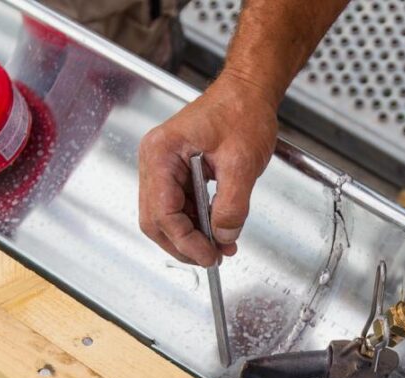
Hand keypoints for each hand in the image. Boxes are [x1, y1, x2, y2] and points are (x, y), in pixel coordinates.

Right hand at [139, 74, 278, 265]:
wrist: (248, 91)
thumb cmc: (242, 110)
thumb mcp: (242, 162)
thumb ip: (232, 205)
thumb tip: (223, 235)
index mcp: (161, 153)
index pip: (162, 212)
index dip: (185, 241)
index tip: (209, 256)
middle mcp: (156, 160)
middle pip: (156, 220)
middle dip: (184, 244)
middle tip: (212, 259)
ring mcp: (164, 167)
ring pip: (167, 217)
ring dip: (192, 237)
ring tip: (221, 247)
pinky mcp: (178, 172)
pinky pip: (181, 207)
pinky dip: (198, 224)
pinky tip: (218, 232)